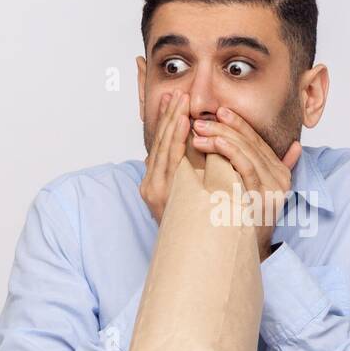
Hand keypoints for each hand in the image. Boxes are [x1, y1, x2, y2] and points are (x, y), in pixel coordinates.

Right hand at [139, 91, 189, 224]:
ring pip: (164, 148)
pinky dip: (175, 140)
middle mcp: (151, 184)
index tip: (174, 99)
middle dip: (168, 116)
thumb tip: (198, 151)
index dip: (167, 120)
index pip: (161, 145)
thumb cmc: (193, 228)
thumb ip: (188, 174)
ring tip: (181, 101)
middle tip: (179, 92)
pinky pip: (170, 162)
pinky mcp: (161, 195)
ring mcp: (155, 190)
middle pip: (160, 142)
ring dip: (172, 122)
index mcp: (155, 182)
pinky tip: (184, 124)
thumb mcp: (187, 197)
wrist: (189, 259)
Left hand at [191, 107, 301, 259]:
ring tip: (198, 131)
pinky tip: (211, 143)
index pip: (258, 140)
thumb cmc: (245, 222)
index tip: (219, 111)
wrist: (242, 255)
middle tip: (200, 119)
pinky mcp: (261, 199)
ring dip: (220, 136)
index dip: (238, 123)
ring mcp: (271, 190)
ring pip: (246, 151)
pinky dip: (228, 151)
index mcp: (280, 174)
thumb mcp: (261, 192)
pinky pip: (244, 167)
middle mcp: (280, 180)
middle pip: (251, 142)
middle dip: (224, 127)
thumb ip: (279, 168)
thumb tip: (296, 148)